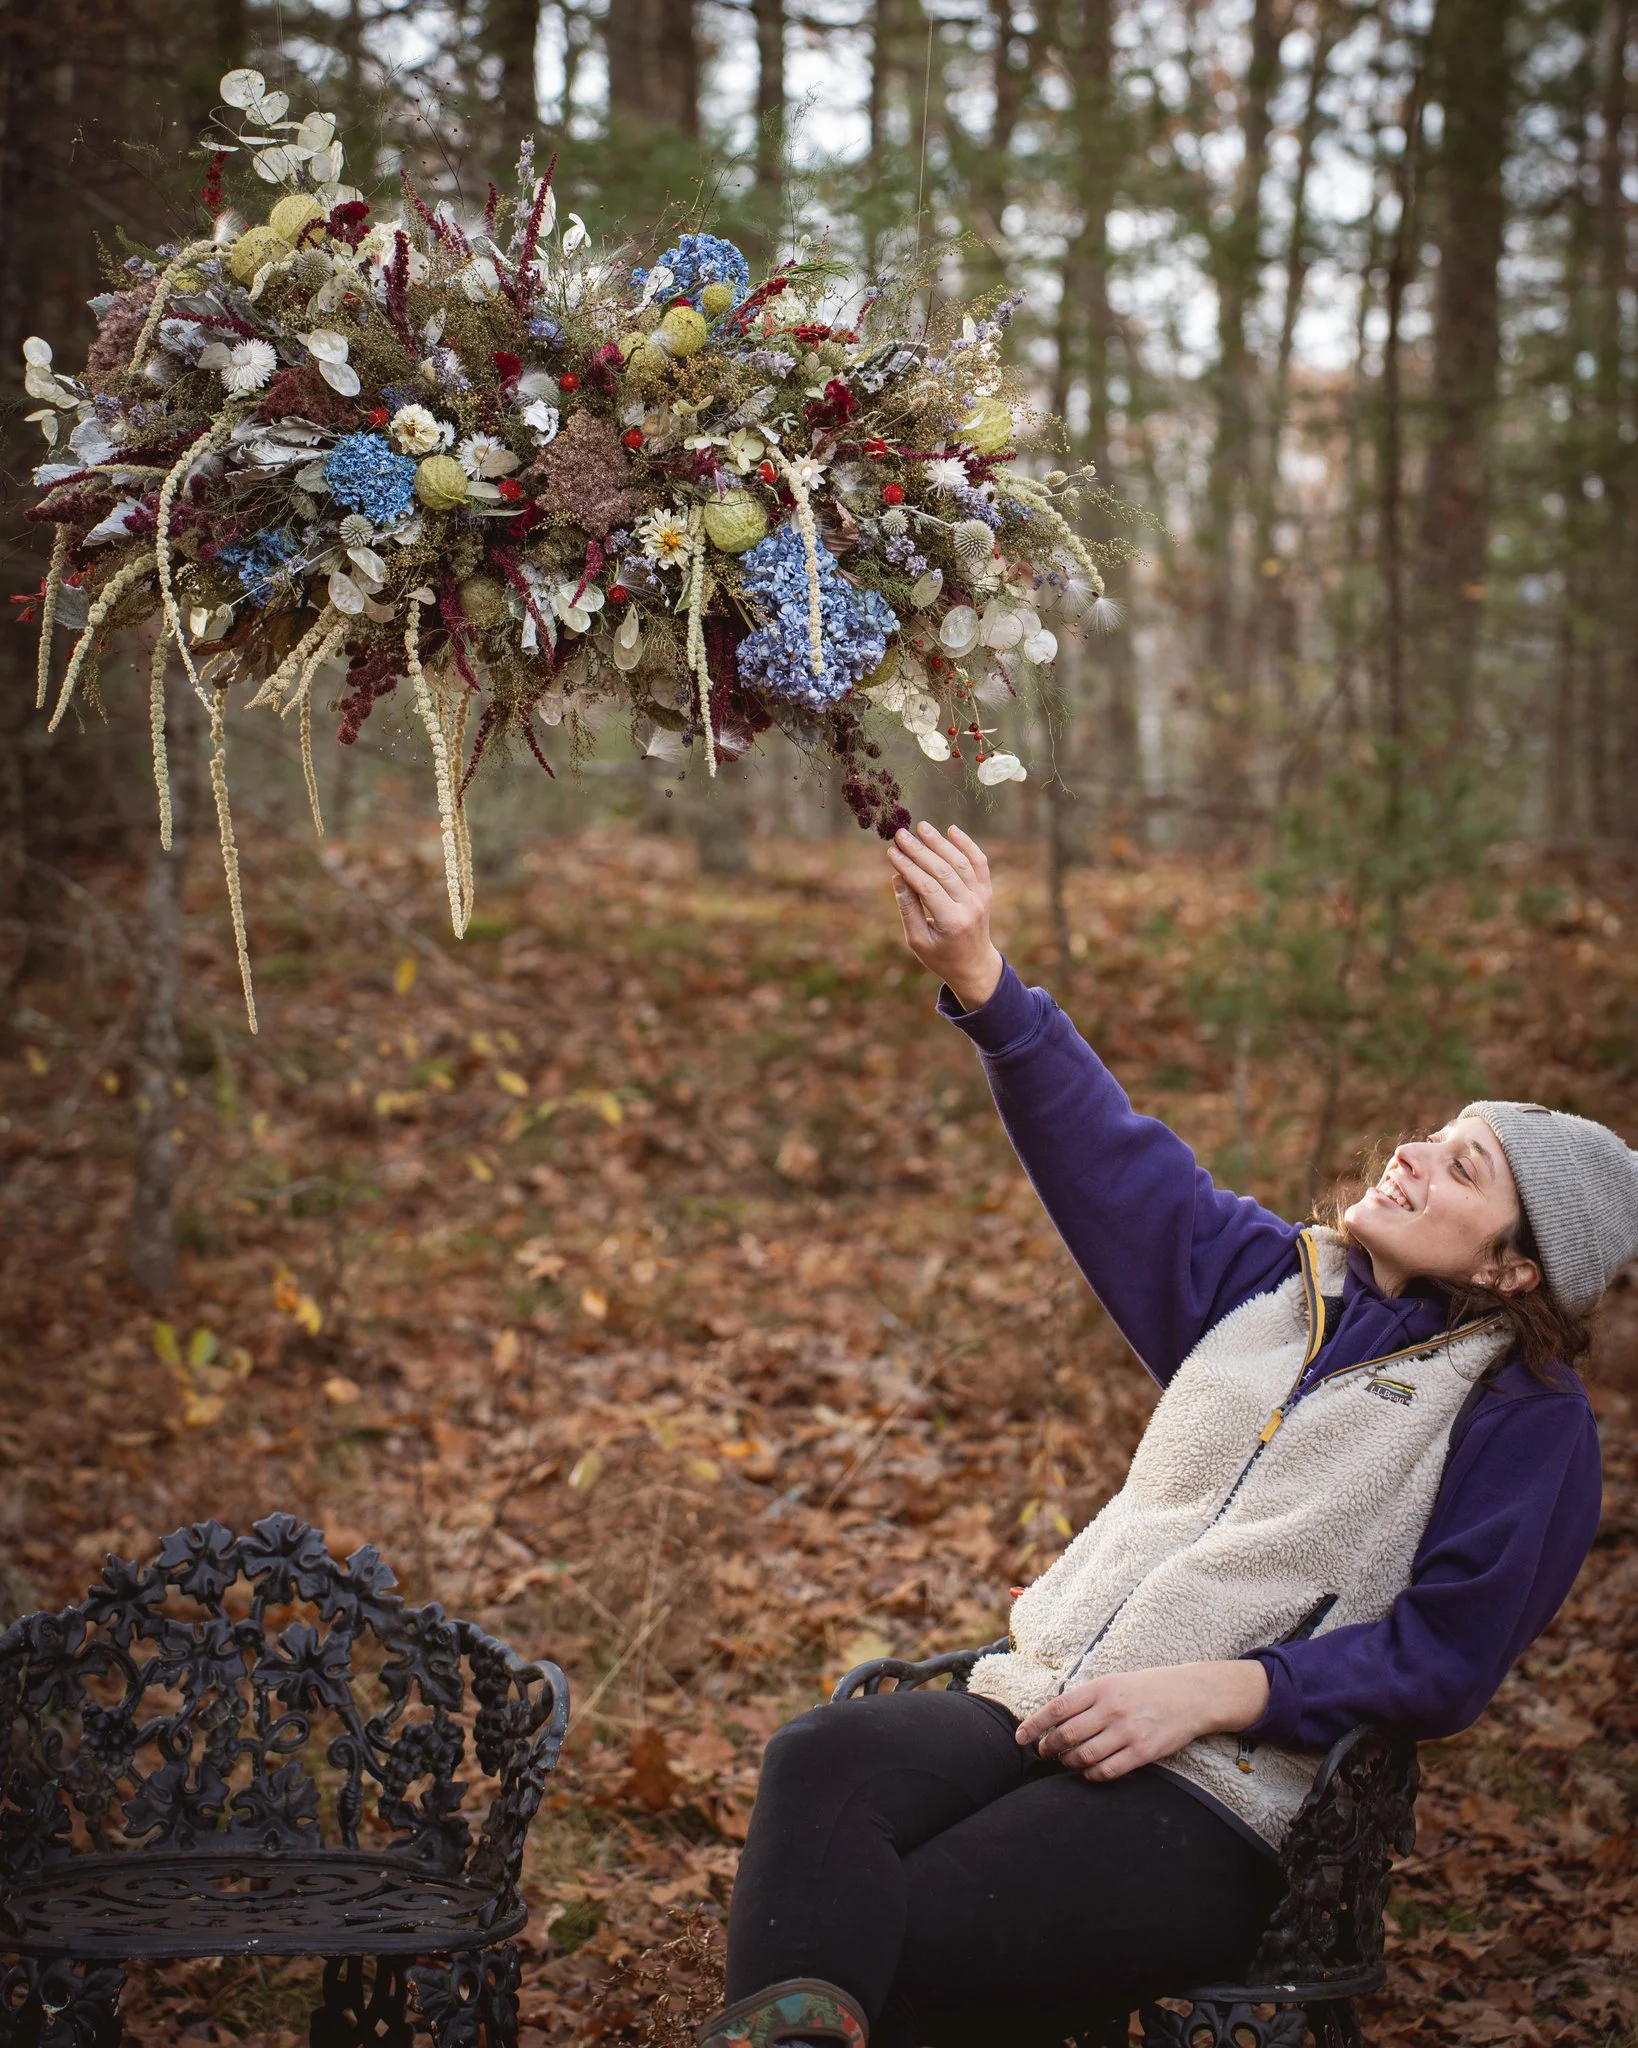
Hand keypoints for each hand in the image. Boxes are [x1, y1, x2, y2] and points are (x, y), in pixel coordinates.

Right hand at [888, 822, 1002, 1011]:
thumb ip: (909, 909)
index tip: (891, 852)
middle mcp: (970, 907)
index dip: (908, 867)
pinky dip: (967, 845)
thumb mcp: (917, 940)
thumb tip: (898, 876)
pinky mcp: (986, 891)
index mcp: (952, 922)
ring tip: (921, 827)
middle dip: (920, 850)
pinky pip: (979, 863)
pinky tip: (952, 830)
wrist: (974, 965)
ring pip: (961, 863)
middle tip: (901, 834)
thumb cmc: (940, 956)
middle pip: (943, 871)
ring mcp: (981, 897)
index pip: (927, 887)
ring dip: (940, 843)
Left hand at [1015, 1662, 1270, 1781]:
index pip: (1056, 1709)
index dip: (1034, 1725)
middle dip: (1049, 1749)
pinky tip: (1089, 1772)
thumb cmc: (1148, 1688)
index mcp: (1101, 1688)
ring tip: (1066, 1763)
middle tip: (1045, 1753)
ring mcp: (1127, 1731)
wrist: (1191, 1695)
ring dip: (1068, 1763)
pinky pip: (1108, 1770)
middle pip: (1066, 1736)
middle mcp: (1111, 1709)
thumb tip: (1056, 1718)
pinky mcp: (1143, 1752)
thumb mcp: (1115, 1681)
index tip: (1020, 1739)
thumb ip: (1087, 1698)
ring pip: (1083, 1756)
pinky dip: (1092, 1775)